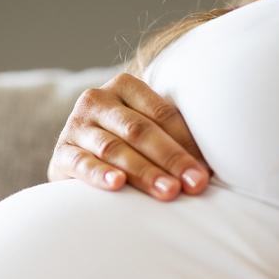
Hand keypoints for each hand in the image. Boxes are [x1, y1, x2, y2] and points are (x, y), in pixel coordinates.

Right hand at [48, 72, 211, 200]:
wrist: (79, 159)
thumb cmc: (127, 147)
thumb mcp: (148, 132)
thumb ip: (175, 138)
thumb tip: (216, 166)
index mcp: (125, 86)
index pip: (162, 113)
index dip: (187, 142)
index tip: (208, 171)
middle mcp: (97, 99)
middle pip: (140, 130)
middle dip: (171, 159)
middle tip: (195, 184)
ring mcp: (76, 126)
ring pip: (115, 148)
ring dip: (145, 172)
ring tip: (168, 192)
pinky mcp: (61, 153)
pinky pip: (82, 164)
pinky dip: (100, 174)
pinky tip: (117, 184)